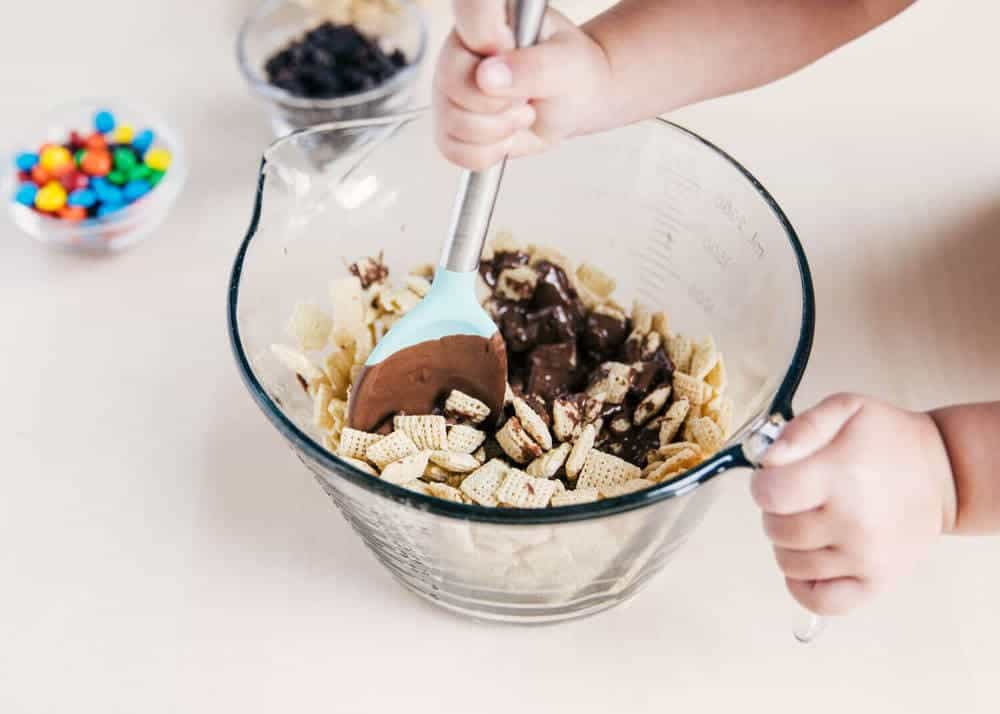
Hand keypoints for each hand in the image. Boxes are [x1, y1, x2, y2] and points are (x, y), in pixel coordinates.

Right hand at [433, 0, 611, 169]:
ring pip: (452, 123)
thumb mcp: (566, 66)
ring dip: (498, 131)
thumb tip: (486, 77)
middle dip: (499, 105)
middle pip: (453, 84)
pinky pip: (452, 149)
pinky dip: (486, 152)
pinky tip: (505, 135)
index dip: (488, 40)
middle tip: (525, 97)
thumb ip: (533, 67)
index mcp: (488, 18)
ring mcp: (450, 88)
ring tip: (519, 114)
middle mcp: (460, 50)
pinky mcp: (449, 122)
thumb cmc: (573, 74)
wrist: (576, 103)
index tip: (511, 50)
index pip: (469, 11)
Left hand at [751, 394, 956, 614]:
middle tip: (802, 496)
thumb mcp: (846, 409)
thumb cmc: (888, 439)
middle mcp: (853, 524)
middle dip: (777, 510)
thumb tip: (769, 459)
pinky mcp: (877, 582)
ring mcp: (866, 558)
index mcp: (841, 477)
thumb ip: (800, 428)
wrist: (943, 473)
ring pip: (789, 563)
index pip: (769, 495)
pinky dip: (803, 584)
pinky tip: (812, 558)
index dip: (763, 483)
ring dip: (789, 543)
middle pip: (775, 530)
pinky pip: (819, 601)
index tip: (778, 476)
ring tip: (814, 520)